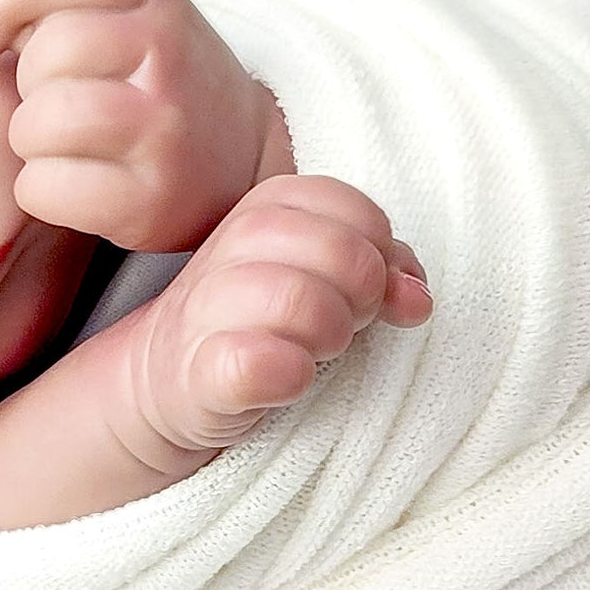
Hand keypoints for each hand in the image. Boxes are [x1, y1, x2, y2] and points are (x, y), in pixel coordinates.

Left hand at [0, 0, 293, 252]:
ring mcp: (160, 132)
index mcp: (154, 2)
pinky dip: (40, 191)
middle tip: (66, 104)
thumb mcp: (130, 19)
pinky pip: (40, 187)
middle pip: (41, 59)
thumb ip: (54, 9)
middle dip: (30, 87)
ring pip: (36, 124)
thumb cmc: (160, 85)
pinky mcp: (147, 201)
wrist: (244, 156)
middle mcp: (164, 59)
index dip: (0, 7)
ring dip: (32, 141)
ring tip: (70, 146)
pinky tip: (77, 185)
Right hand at [117, 174, 433, 464]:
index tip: (363, 292)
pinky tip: (292, 380)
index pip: (353, 209)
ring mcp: (208, 307)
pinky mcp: (198, 372)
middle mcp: (231, 245)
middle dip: (362, 296)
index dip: (378, 255)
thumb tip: (417, 297)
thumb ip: (379, 268)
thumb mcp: (322, 277)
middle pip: (336, 252)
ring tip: (318, 353)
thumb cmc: (262, 321)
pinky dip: (287, 373)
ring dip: (329, 334)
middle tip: (347, 325)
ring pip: (298, 300)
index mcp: (267, 208)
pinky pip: (255, 362)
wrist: (172, 380)